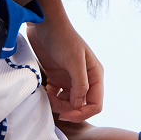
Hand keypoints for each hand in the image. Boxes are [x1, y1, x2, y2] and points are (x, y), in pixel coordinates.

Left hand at [27, 0, 102, 122]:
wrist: (44, 24)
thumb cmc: (62, 37)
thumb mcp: (74, 60)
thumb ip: (79, 84)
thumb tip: (78, 105)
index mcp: (94, 75)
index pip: (95, 104)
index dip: (82, 113)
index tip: (66, 115)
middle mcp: (85, 79)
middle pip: (80, 106)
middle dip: (67, 109)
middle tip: (52, 102)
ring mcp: (70, 79)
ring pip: (67, 103)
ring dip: (57, 104)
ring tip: (47, 94)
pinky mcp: (57, 77)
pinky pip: (56, 96)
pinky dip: (50, 97)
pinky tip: (44, 89)